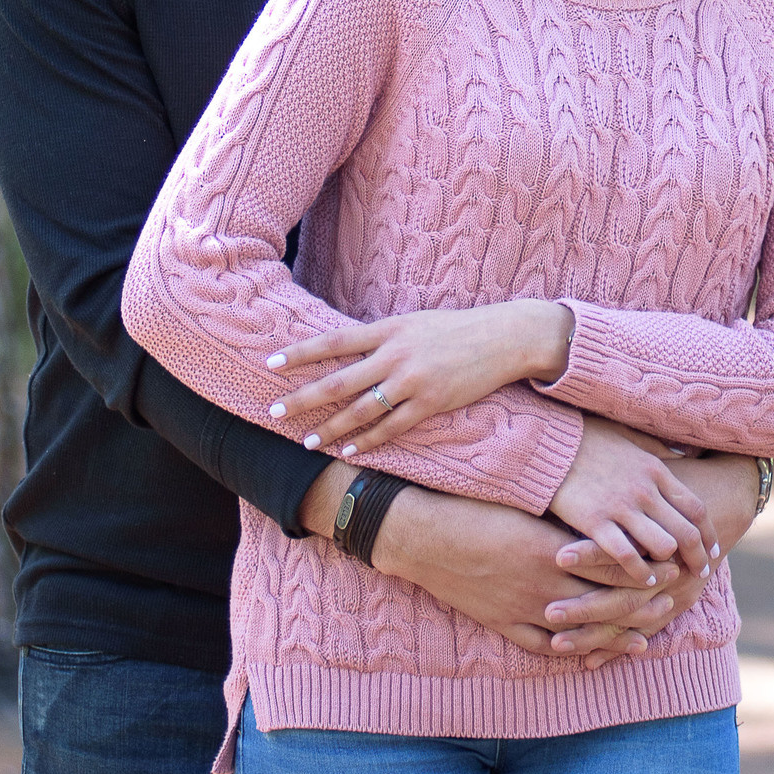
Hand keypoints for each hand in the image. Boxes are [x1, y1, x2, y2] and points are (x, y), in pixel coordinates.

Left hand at [263, 301, 573, 457]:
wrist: (504, 337)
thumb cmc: (457, 329)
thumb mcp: (415, 322)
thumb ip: (383, 337)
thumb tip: (348, 349)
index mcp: (389, 329)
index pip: (334, 341)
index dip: (300, 353)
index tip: (270, 363)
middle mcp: (396, 355)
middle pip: (338, 381)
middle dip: (303, 398)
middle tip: (273, 412)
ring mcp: (413, 381)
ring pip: (360, 411)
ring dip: (330, 428)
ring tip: (307, 442)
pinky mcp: (432, 403)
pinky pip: (392, 428)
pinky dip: (368, 441)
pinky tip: (349, 450)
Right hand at [361, 482, 684, 663]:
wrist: (425, 535)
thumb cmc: (477, 507)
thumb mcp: (530, 506)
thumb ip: (568, 512)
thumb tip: (610, 505)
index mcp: (555, 548)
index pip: (614, 564)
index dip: (647, 568)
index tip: (670, 565)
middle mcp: (545, 582)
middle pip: (608, 601)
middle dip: (643, 603)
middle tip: (670, 602)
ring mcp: (524, 608)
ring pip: (583, 630)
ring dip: (615, 634)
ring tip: (643, 635)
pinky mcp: (505, 625)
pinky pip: (547, 648)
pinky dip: (573, 652)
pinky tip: (592, 655)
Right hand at [553, 448, 762, 581]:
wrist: (548, 445)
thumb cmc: (588, 439)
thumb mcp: (631, 437)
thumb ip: (660, 448)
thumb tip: (687, 453)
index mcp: (656, 470)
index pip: (695, 508)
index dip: (708, 532)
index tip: (712, 548)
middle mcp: (645, 490)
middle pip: (686, 531)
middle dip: (698, 556)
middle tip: (702, 572)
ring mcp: (621, 508)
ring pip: (662, 545)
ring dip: (669, 563)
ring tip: (670, 577)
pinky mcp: (595, 523)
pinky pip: (626, 555)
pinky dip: (639, 571)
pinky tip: (643, 580)